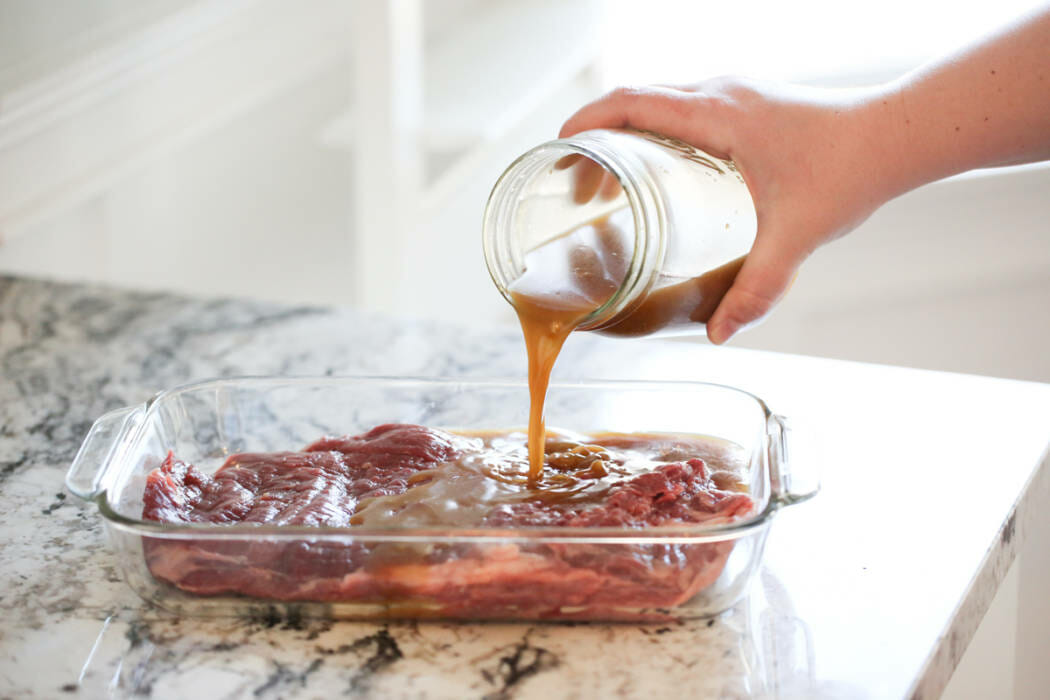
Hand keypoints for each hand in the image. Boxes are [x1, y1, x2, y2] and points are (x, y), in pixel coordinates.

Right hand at [560, 78, 889, 343]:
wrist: (895, 135)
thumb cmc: (851, 169)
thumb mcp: (796, 236)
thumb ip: (758, 288)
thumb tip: (720, 331)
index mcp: (718, 113)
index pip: (630, 102)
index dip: (584, 123)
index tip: (557, 151)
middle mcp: (719, 93)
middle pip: (633, 101)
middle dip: (595, 139)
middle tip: (576, 188)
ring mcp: (733, 92)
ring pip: (656, 101)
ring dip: (624, 135)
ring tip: (607, 184)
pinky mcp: (746, 102)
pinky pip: (681, 107)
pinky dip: (653, 133)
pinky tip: (657, 173)